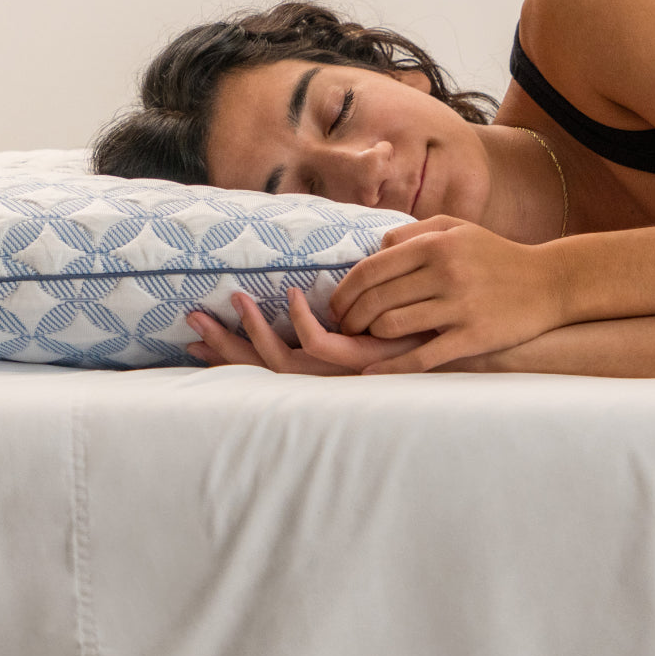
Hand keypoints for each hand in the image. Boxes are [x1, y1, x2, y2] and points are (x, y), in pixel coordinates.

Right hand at [186, 290, 431, 374]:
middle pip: (259, 370)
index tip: (194, 333)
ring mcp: (341, 375)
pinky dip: (301, 321)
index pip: (264, 362)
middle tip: (189, 320)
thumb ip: (343, 307)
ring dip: (254, 331)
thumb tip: (321, 277)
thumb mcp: (372, 316)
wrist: (465, 343)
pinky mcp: (361, 363)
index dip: (229, 350)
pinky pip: (319, 346)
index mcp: (322, 368)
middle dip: (223, 347)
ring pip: (280, 362)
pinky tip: (291, 295)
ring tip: (234, 298)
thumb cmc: (423, 327)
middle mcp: (325, 378)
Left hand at [328, 215, 564, 373]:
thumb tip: (374, 251)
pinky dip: (391, 368)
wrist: (549, 282)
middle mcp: (446, 272)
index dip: (345, 290)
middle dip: (350, 317)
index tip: (336, 305)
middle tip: (345, 327)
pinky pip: (422, 356)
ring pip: (392, 326)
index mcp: (437, 244)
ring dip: (370, 337)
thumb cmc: (496, 255)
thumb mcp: (458, 229)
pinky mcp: (474, 336)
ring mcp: (460, 306)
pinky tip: (373, 373)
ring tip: (366, 340)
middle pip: (375, 299)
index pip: (371, 269)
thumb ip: (413, 233)